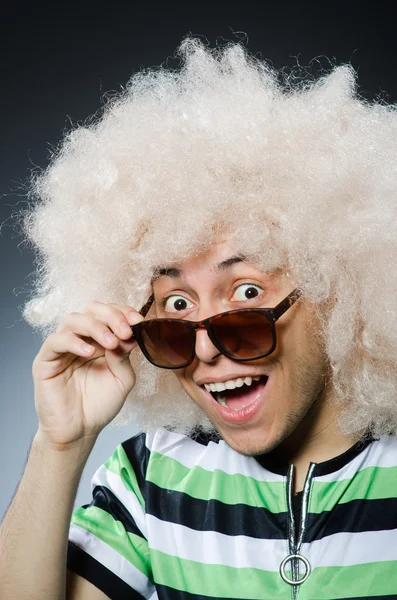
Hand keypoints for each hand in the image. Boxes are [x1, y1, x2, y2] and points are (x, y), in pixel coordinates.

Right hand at [32, 302, 143, 449]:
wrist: (79, 431)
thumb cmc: (99, 405)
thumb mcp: (122, 378)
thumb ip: (124, 356)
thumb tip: (129, 333)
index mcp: (99, 340)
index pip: (109, 314)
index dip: (123, 312)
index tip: (138, 321)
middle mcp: (80, 339)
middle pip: (91, 309)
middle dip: (111, 315)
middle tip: (125, 330)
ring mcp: (62, 348)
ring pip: (73, 319)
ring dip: (96, 327)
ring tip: (111, 343)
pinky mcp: (46, 360)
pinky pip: (56, 341)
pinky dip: (74, 342)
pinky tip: (89, 352)